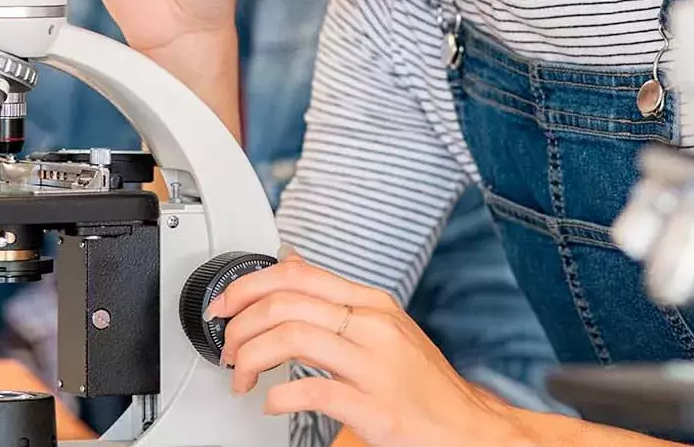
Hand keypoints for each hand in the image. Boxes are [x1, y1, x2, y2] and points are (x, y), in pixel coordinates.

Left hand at [213, 256, 529, 446]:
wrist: (469, 431)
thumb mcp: (385, 328)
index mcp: (372, 304)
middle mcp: (374, 327)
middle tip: (228, 350)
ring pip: (292, 337)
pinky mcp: (378, 408)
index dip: (246, 285)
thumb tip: (291, 264)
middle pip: (285, 302)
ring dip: (250, 358)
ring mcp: (377, 367)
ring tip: (243, 377)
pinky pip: (313, 392)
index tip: (224, 306)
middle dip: (239, 325)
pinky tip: (273, 404)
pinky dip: (279, 398)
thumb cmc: (424, 385)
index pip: (296, 274)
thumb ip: (337, 299)